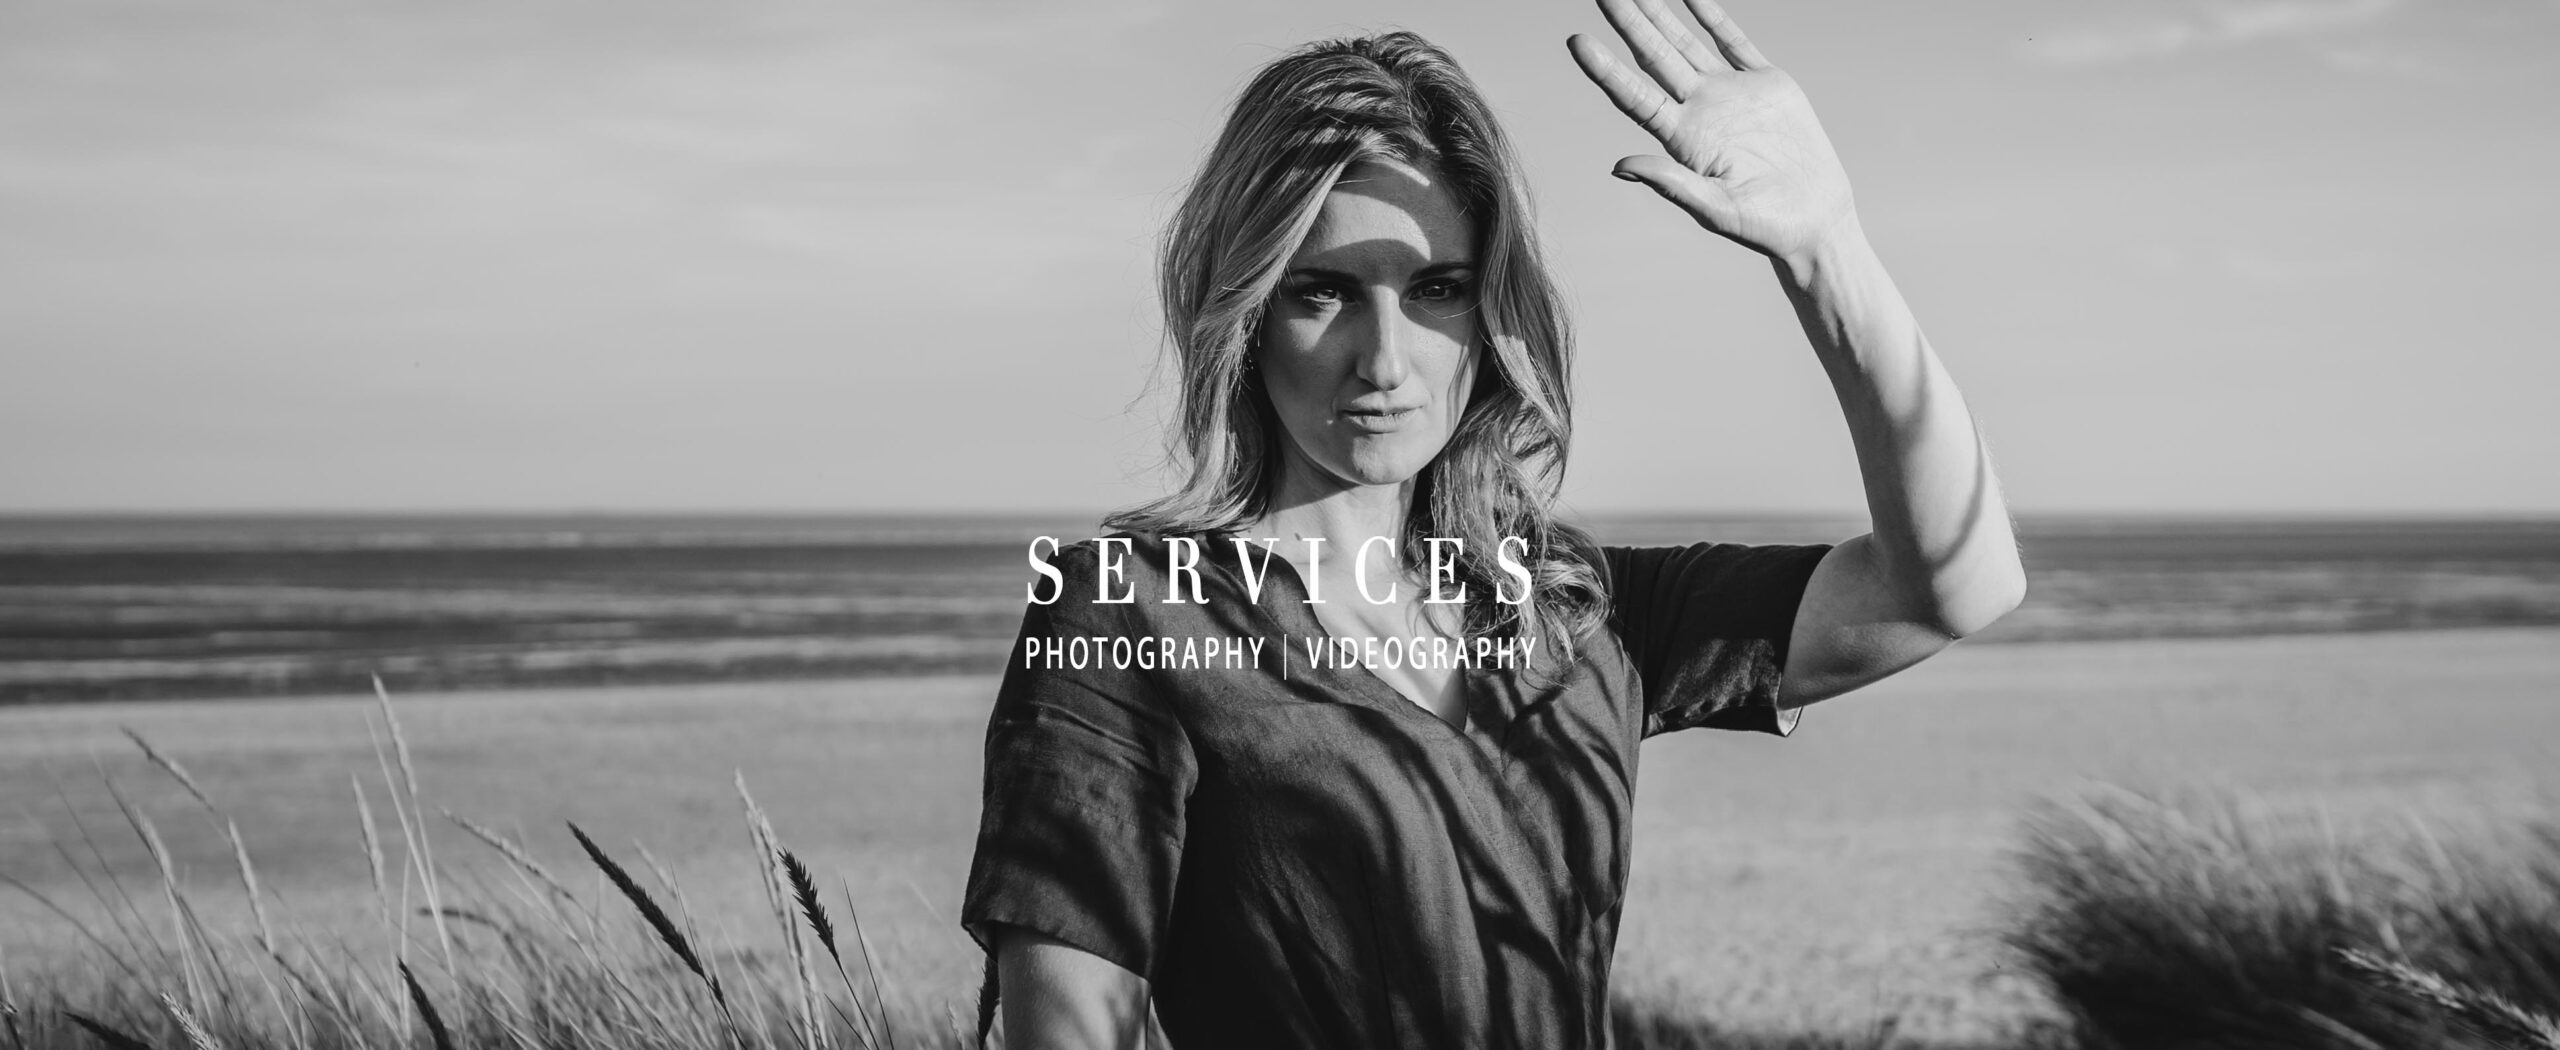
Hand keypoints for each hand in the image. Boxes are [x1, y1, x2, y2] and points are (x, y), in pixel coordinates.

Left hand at [1568, 0, 1855, 261]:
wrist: (1815, 220)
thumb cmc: (1763, 225)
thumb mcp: (1715, 209)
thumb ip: (1671, 184)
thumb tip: (1619, 167)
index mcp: (1682, 139)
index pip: (1634, 96)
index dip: (1605, 69)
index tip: (1577, 41)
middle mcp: (1700, 110)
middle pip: (1654, 57)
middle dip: (1629, 23)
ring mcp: (1730, 93)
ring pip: (1686, 42)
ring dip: (1660, 13)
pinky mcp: (1765, 83)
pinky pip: (1734, 41)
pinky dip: (1713, 16)